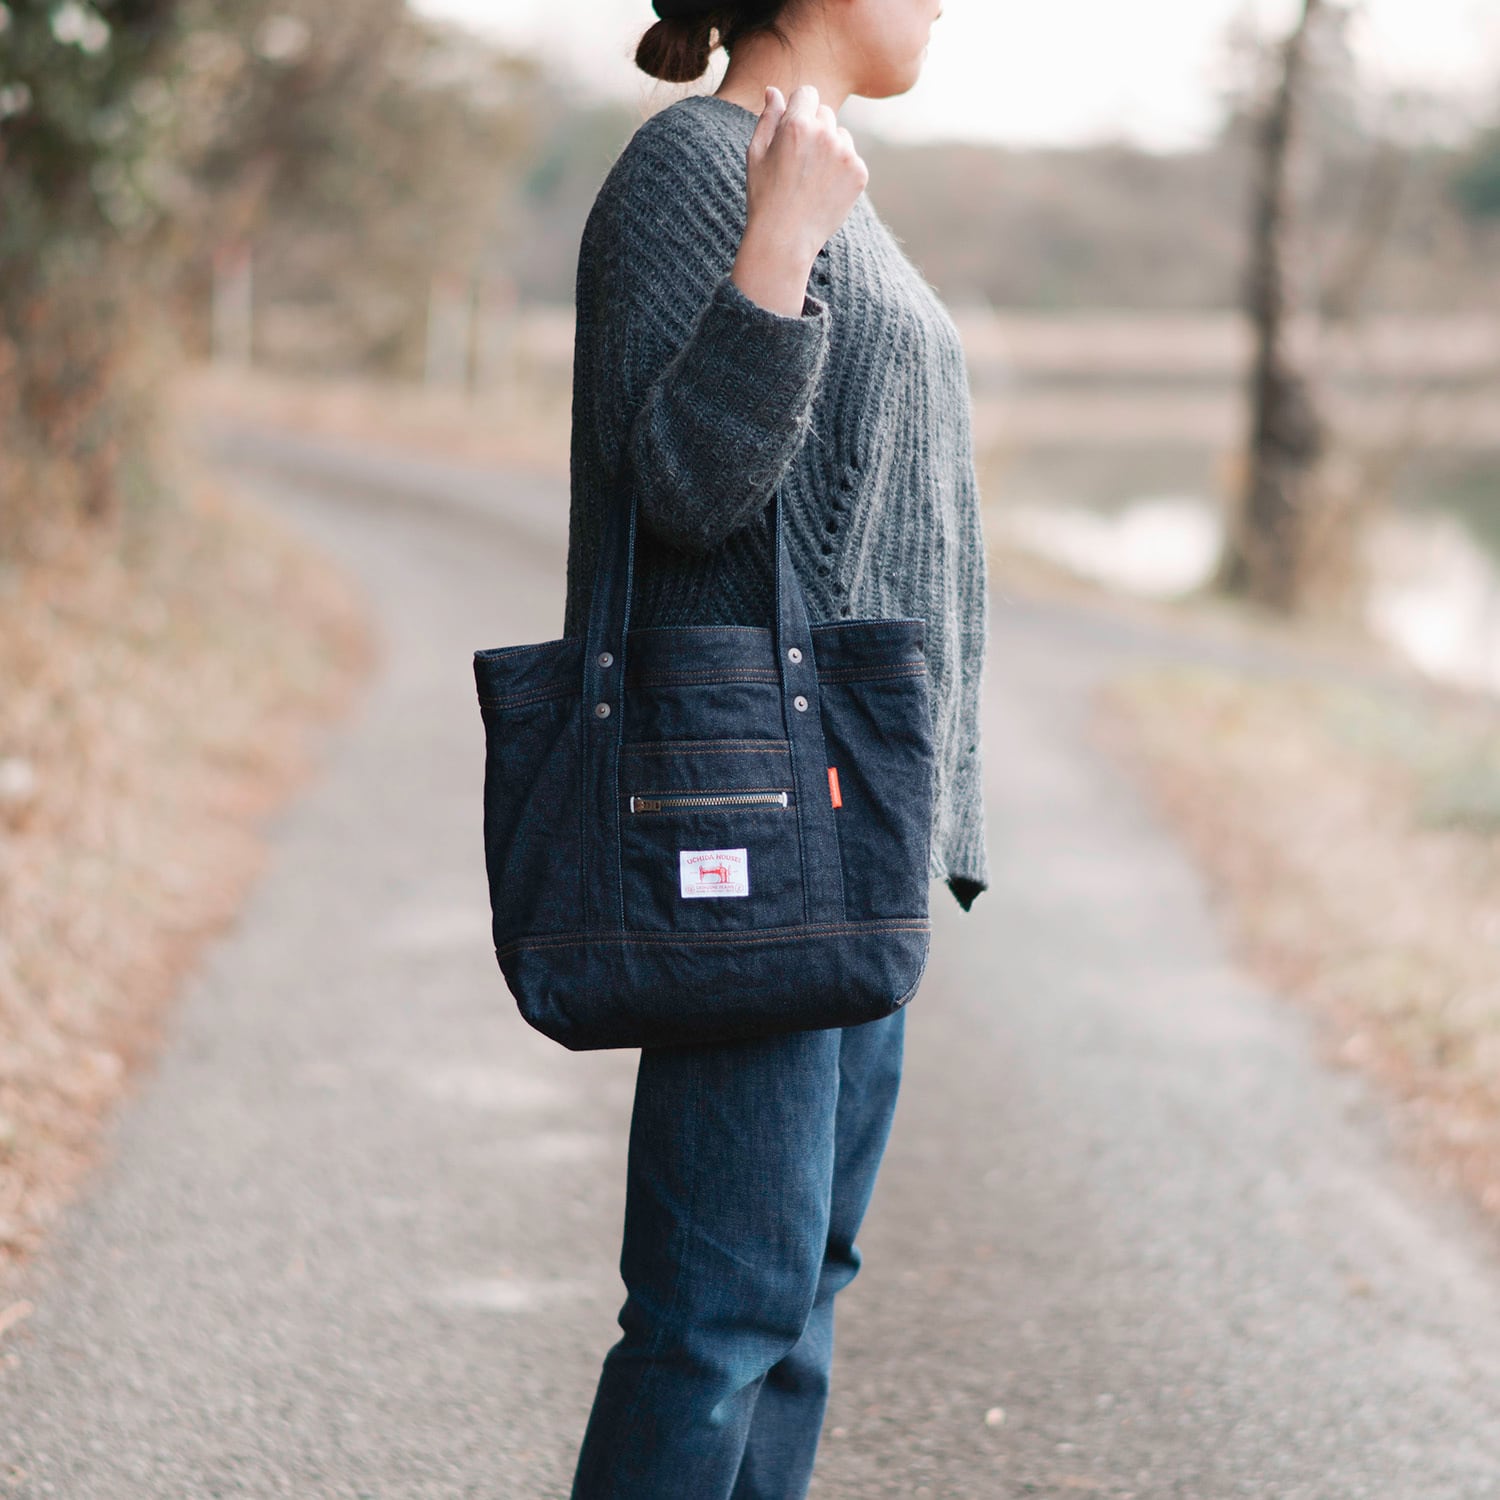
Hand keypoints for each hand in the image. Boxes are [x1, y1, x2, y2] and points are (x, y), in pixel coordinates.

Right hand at [731, 83, 866, 315]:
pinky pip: (852, 158)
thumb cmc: (764, 197)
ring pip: (841, 135)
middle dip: (815, 129)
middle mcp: (825, 134)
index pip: (807, 93)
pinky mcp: (859, 174)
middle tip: (800, 163)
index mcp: (797, 124)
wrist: (785, 240)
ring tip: (812, 179)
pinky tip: (824, 190)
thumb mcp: (756, 154)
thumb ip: (768, 118)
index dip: (799, 109)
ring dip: (831, 148)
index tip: (793, 131)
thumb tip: (774, 91)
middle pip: (826, 113)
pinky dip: (841, 170)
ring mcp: (845, 154)